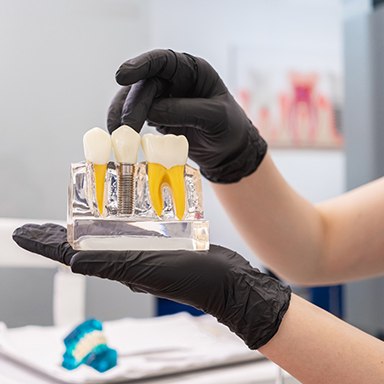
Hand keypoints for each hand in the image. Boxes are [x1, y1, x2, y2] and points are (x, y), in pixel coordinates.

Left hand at [13, 223, 290, 349]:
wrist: (228, 283)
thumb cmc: (195, 279)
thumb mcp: (151, 269)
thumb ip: (113, 263)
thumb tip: (71, 262)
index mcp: (119, 266)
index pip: (72, 255)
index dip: (45, 243)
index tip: (21, 233)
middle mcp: (127, 259)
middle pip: (84, 244)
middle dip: (61, 233)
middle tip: (42, 221)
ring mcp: (144, 251)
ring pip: (109, 234)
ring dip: (90, 222)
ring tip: (77, 207)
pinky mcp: (161, 243)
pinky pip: (134, 228)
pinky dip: (122, 217)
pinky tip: (122, 207)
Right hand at [107, 49, 266, 182]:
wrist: (228, 152)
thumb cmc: (229, 129)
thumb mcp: (215, 118)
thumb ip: (186, 111)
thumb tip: (151, 112)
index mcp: (192, 71)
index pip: (163, 60)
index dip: (141, 65)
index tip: (123, 76)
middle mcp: (175, 81)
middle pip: (146, 85)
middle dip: (133, 105)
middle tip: (127, 128)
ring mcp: (165, 99)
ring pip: (136, 100)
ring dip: (123, 115)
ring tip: (118, 134)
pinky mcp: (158, 117)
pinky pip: (137, 116)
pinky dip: (127, 126)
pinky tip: (122, 137)